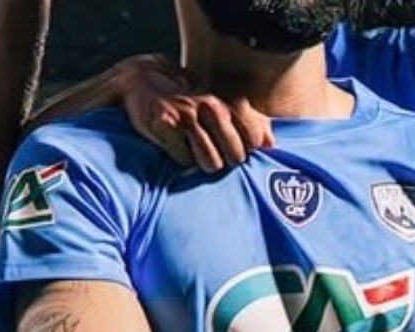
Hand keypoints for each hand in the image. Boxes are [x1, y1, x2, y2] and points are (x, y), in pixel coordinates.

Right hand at [112, 54, 273, 171]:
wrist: (142, 84)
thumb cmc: (186, 106)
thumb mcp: (217, 109)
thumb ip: (248, 124)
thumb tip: (271, 144)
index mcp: (225, 106)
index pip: (252, 139)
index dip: (246, 152)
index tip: (235, 152)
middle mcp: (209, 108)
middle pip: (234, 157)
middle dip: (225, 162)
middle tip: (212, 154)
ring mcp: (187, 115)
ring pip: (211, 162)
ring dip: (203, 164)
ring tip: (195, 153)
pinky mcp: (165, 124)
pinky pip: (183, 159)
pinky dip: (180, 159)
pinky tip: (174, 146)